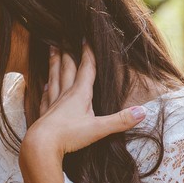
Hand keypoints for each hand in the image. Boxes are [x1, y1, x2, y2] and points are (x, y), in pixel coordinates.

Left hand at [27, 43, 145, 156]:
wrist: (40, 146)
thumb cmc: (69, 136)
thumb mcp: (99, 129)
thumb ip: (120, 120)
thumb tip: (143, 112)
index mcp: (80, 94)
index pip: (86, 68)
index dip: (88, 52)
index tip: (85, 36)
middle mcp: (65, 94)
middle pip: (67, 68)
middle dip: (67, 51)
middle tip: (63, 36)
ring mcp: (53, 103)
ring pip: (54, 78)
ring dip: (54, 63)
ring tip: (52, 50)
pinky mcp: (44, 114)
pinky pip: (45, 97)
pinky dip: (45, 88)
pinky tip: (44, 85)